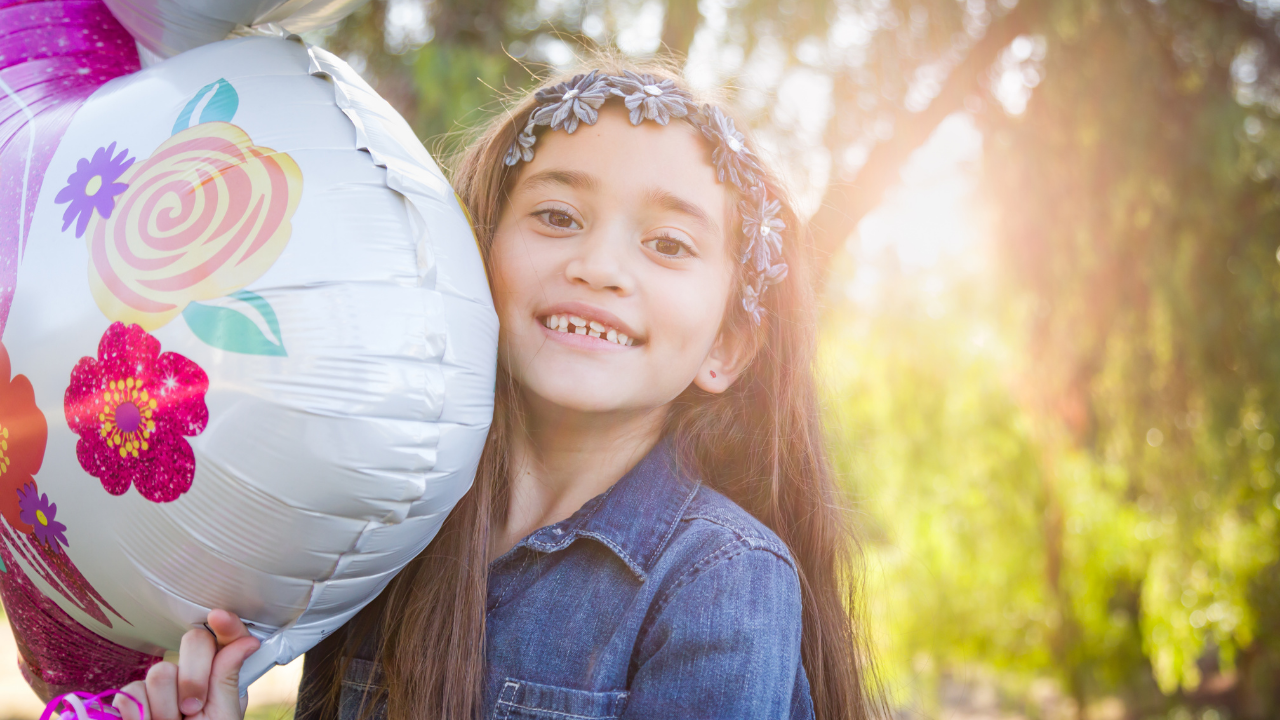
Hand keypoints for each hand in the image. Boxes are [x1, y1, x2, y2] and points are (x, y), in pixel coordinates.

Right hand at [115, 609, 260, 719]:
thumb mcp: (223, 716)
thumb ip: (228, 679)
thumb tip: (248, 641)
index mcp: (222, 675)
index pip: (226, 638)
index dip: (226, 624)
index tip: (219, 617)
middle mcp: (193, 672)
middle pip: (192, 642)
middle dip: (194, 676)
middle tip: (193, 708)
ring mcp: (161, 684)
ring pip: (160, 671)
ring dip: (167, 708)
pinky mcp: (131, 699)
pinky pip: (131, 692)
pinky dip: (141, 716)